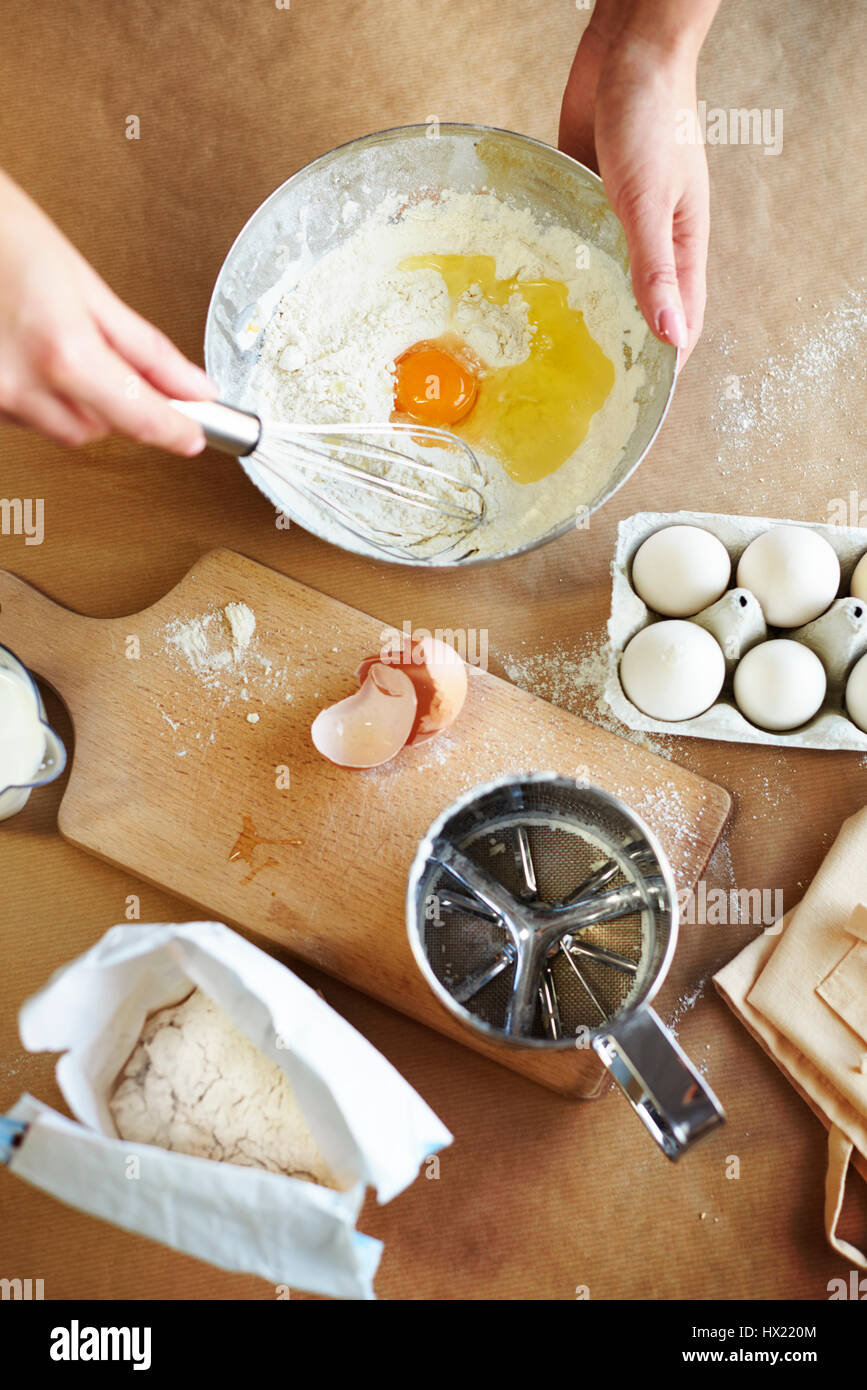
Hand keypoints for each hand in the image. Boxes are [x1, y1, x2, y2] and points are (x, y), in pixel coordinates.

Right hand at [0, 170, 214, 452]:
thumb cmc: (3, 233)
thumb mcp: (86, 284)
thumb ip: (146, 348)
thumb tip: (194, 386)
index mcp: (62, 352)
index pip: (138, 418)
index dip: (175, 431)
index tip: (193, 436)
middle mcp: (21, 384)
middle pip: (97, 429)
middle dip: (114, 403)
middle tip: (111, 355)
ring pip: (60, 428)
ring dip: (75, 401)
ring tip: (57, 339)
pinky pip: (24, 416)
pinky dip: (39, 394)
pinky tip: (28, 352)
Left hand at [560, 5, 716, 361]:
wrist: (629, 49)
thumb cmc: (653, 116)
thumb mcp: (651, 200)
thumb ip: (655, 268)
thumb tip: (670, 335)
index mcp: (683, 248)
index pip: (680, 325)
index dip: (661, 369)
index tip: (632, 408)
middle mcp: (654, 243)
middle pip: (638, 311)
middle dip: (615, 351)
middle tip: (577, 395)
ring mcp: (619, 222)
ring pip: (602, 281)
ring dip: (580, 313)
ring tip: (545, 357)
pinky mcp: (587, 198)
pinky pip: (573, 244)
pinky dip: (556, 269)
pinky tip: (528, 294)